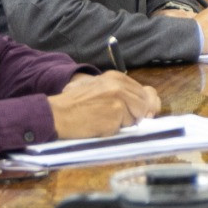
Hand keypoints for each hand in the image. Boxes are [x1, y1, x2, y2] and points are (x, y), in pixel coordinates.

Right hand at [46, 71, 161, 138]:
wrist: (58, 113)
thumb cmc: (76, 104)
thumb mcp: (99, 89)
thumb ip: (121, 93)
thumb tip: (150, 106)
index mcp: (116, 77)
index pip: (145, 92)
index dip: (142, 106)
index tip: (136, 113)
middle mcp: (119, 86)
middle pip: (144, 105)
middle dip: (134, 116)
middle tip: (114, 118)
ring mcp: (118, 99)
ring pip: (135, 118)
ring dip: (122, 124)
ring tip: (102, 119)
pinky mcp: (115, 114)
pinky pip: (123, 128)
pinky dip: (113, 130)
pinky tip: (98, 125)